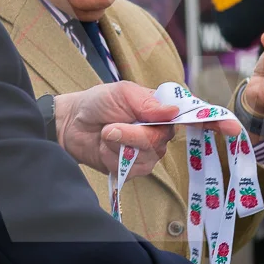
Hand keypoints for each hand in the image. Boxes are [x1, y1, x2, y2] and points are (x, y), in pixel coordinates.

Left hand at [53, 82, 185, 174]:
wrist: (71, 125)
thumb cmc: (98, 104)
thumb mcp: (122, 93)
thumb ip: (147, 103)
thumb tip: (173, 111)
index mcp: (160, 112)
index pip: (182, 118)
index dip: (192, 122)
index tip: (191, 123)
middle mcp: (158, 134)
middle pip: (159, 140)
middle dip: (132, 135)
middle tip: (110, 127)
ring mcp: (147, 154)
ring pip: (145, 156)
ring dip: (118, 146)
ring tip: (106, 134)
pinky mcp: (133, 170)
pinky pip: (130, 169)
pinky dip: (112, 158)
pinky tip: (104, 149)